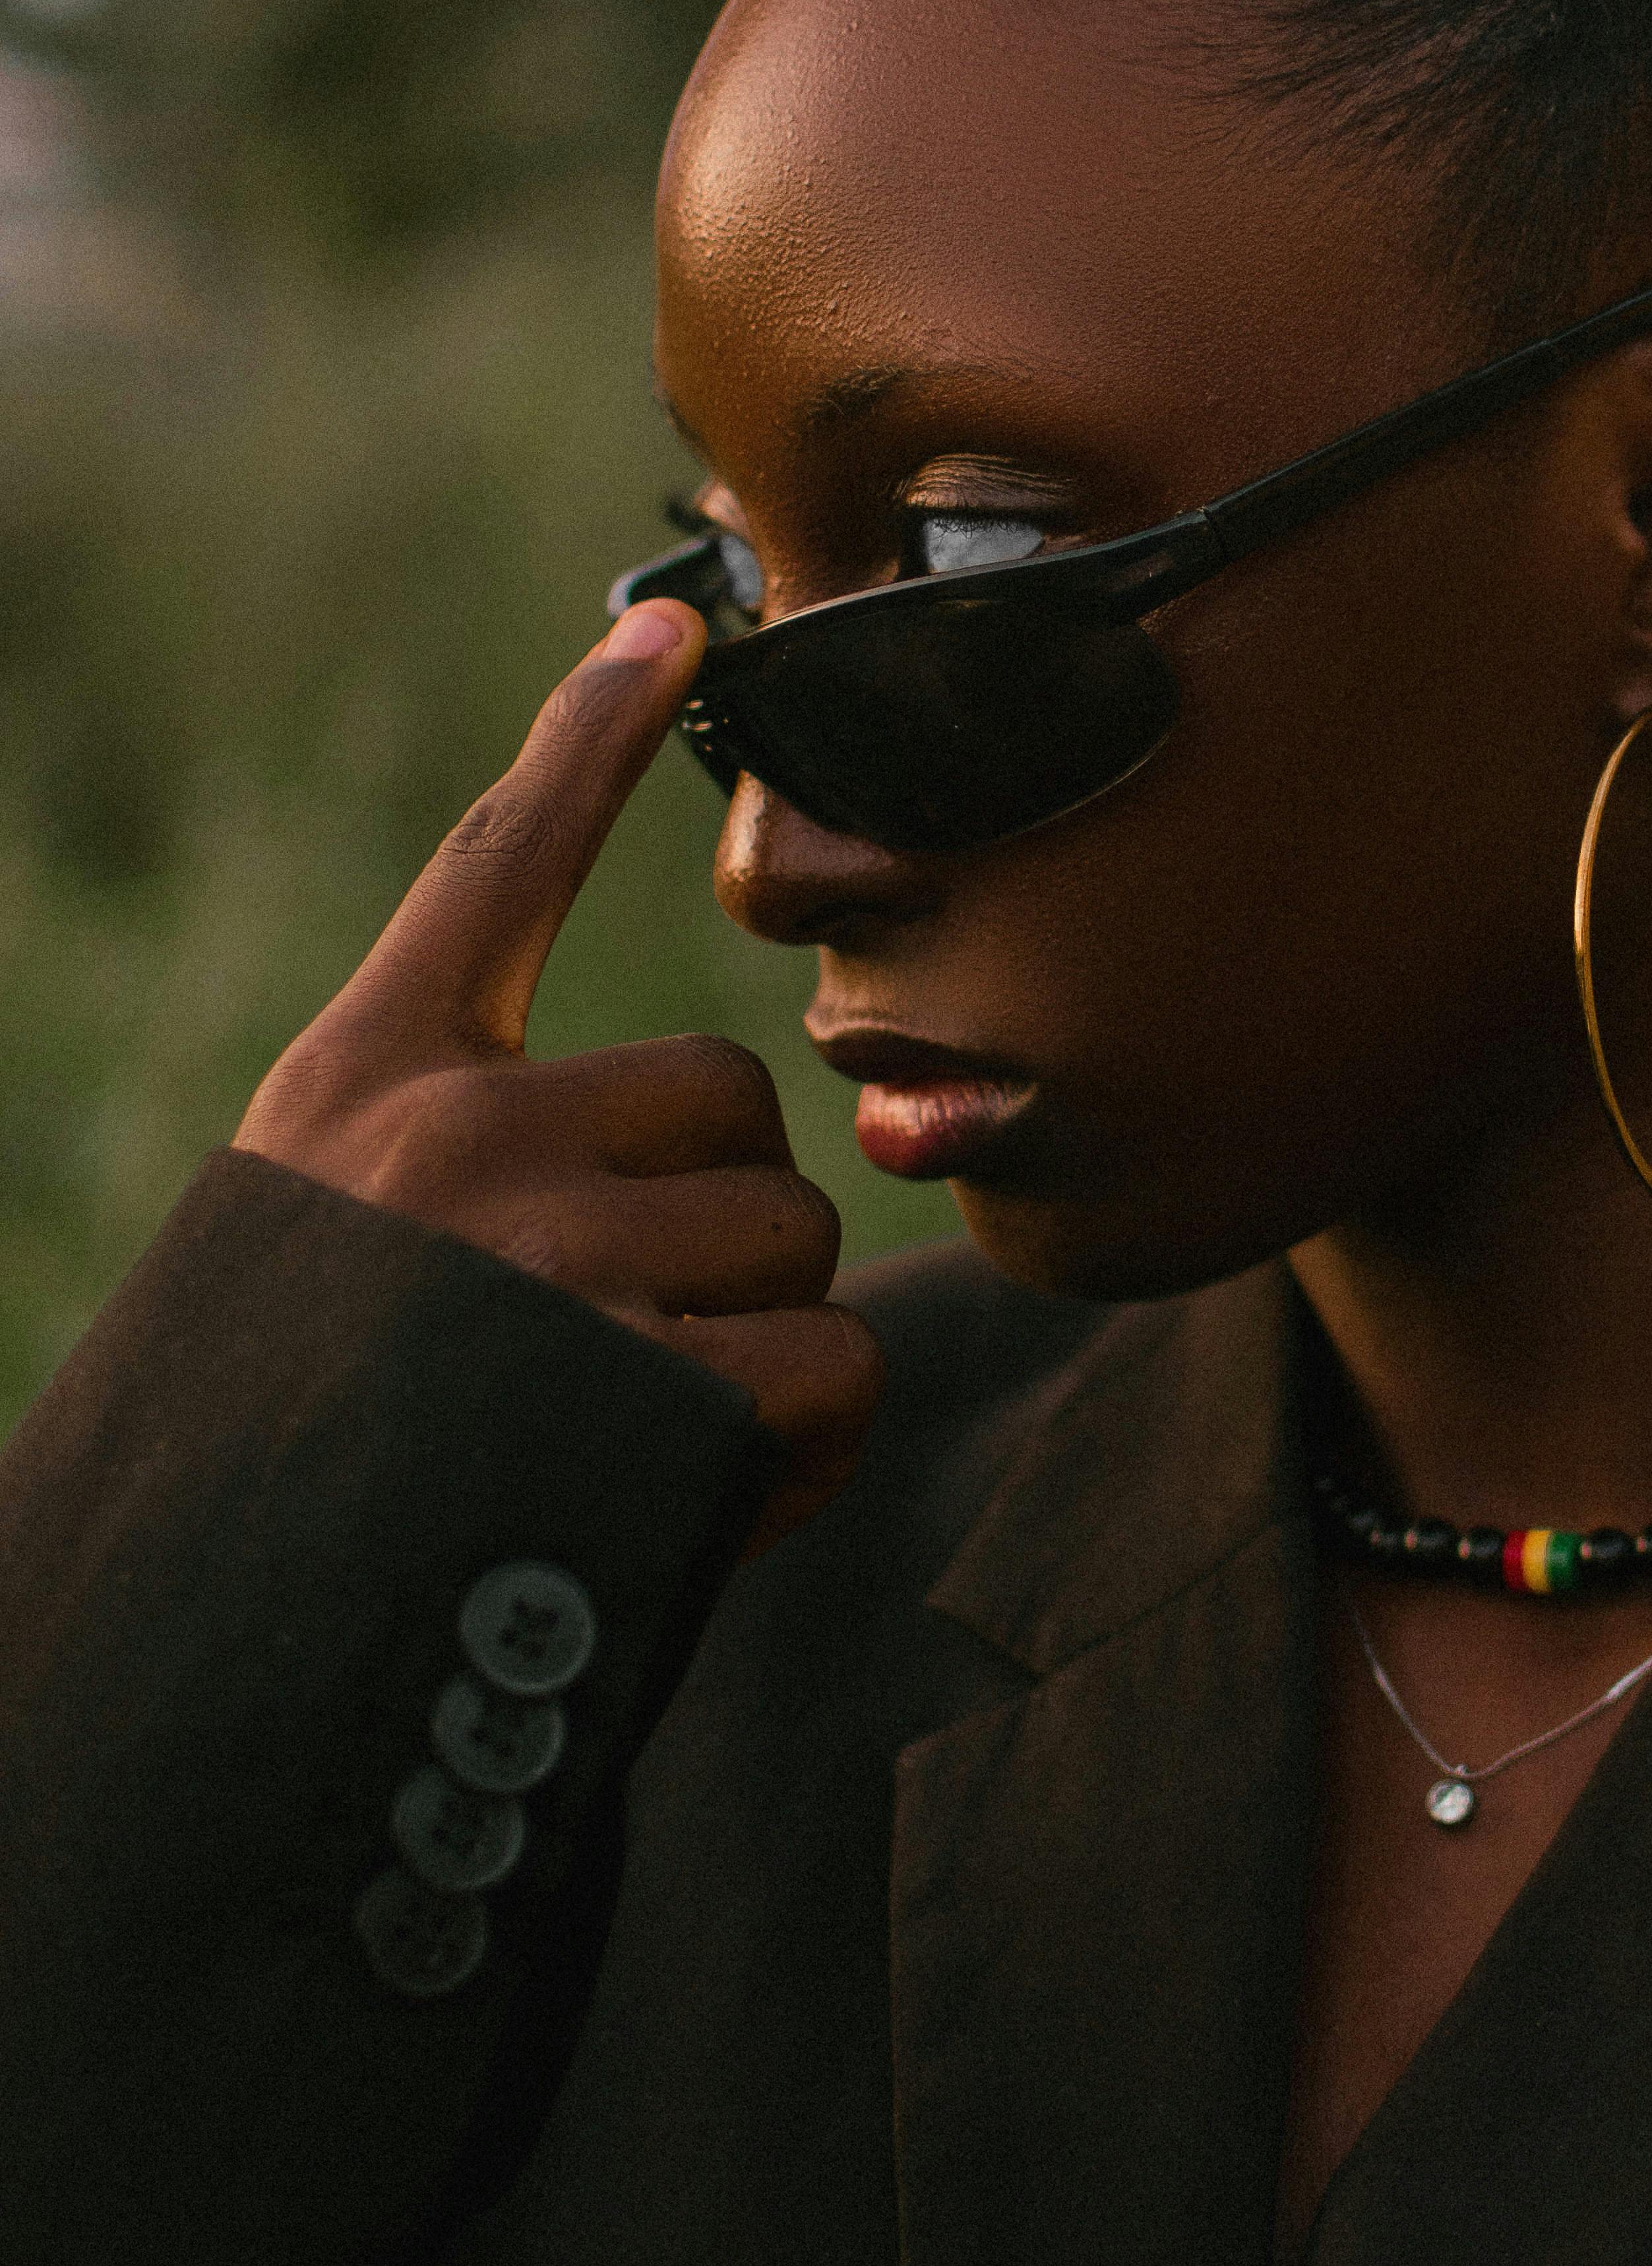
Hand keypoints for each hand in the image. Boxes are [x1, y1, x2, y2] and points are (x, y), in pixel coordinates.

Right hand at [235, 599, 880, 1546]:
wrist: (213, 1642)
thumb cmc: (299, 1448)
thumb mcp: (334, 1256)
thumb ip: (478, 1175)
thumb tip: (696, 1153)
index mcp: (365, 1089)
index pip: (493, 870)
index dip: (588, 740)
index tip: (671, 623)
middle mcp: (452, 1138)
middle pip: (731, 1109)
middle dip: (725, 1230)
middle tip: (632, 1351)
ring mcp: (544, 1255)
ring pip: (789, 1240)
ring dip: (762, 1348)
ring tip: (640, 1441)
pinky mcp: (634, 1387)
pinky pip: (824, 1373)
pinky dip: (803, 1454)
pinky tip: (699, 1508)